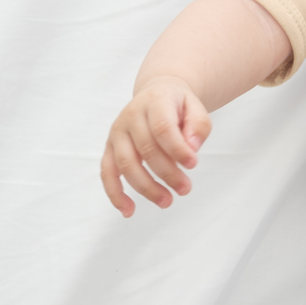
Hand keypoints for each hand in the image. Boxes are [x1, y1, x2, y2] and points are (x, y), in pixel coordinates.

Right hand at [100, 76, 212, 216]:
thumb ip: (198, 126)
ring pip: (126, 164)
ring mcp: (117, 132)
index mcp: (154, 102)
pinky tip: (128, 210)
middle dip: (167, 174)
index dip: (177, 149)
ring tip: (166, 201)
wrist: (157, 94)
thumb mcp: (196, 107)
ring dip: (146, 187)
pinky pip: (107, 173)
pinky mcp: (109, 148)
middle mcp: (131, 116)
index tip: (193, 164)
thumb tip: (192, 148)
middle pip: (146, 149)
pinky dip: (115, 194)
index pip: (162, 128)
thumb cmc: (178, 106)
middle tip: (185, 189)